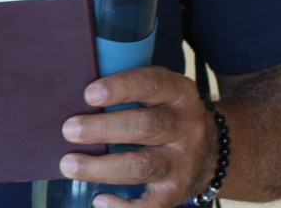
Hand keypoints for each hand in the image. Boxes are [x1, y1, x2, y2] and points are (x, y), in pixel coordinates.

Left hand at [59, 66, 215, 207]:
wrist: (211, 150)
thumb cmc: (166, 113)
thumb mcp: (159, 92)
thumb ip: (127, 90)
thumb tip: (71, 96)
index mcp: (178, 93)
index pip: (151, 84)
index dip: (120, 88)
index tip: (89, 94)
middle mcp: (186, 126)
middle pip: (145, 126)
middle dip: (103, 129)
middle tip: (69, 130)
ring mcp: (183, 161)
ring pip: (143, 165)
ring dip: (102, 167)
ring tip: (69, 165)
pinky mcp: (178, 191)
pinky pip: (152, 204)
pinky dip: (123, 206)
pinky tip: (99, 200)